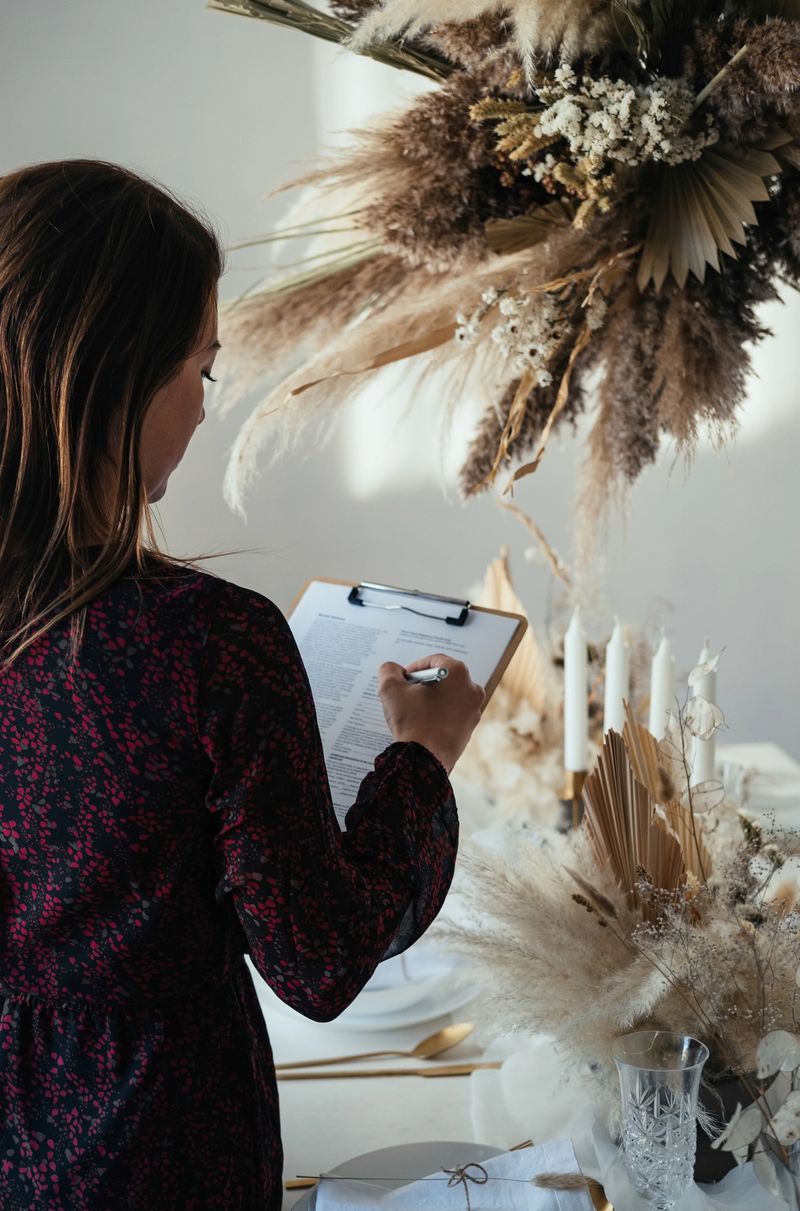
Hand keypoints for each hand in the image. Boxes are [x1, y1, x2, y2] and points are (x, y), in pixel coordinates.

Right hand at [378, 654, 484, 772]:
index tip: (404, 678)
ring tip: (413, 710)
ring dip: (431, 699)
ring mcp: (473, 711)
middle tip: (407, 693)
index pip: (434, 660)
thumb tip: (392, 669)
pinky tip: (422, 723)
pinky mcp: (470, 729)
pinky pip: (452, 714)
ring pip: (449, 697)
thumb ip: (389, 671)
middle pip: (444, 678)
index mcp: (458, 674)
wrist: (424, 761)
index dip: (415, 668)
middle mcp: (471, 689)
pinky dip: (438, 714)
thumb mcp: (391, 689)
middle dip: (424, 684)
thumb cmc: (412, 722)